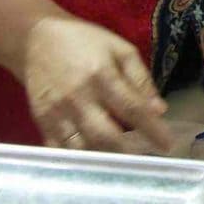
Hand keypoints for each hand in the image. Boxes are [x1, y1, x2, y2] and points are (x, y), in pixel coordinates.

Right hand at [17, 15, 173, 152]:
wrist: (36, 40)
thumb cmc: (85, 42)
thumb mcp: (120, 50)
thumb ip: (140, 80)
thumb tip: (159, 110)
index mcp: (101, 75)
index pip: (132, 108)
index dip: (152, 130)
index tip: (168, 145)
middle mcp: (78, 97)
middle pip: (105, 135)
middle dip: (128, 152)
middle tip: (145, 160)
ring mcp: (56, 112)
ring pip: (82, 148)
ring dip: (104, 159)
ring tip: (123, 163)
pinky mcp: (41, 122)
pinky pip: (60, 150)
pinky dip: (77, 160)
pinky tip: (93, 164)